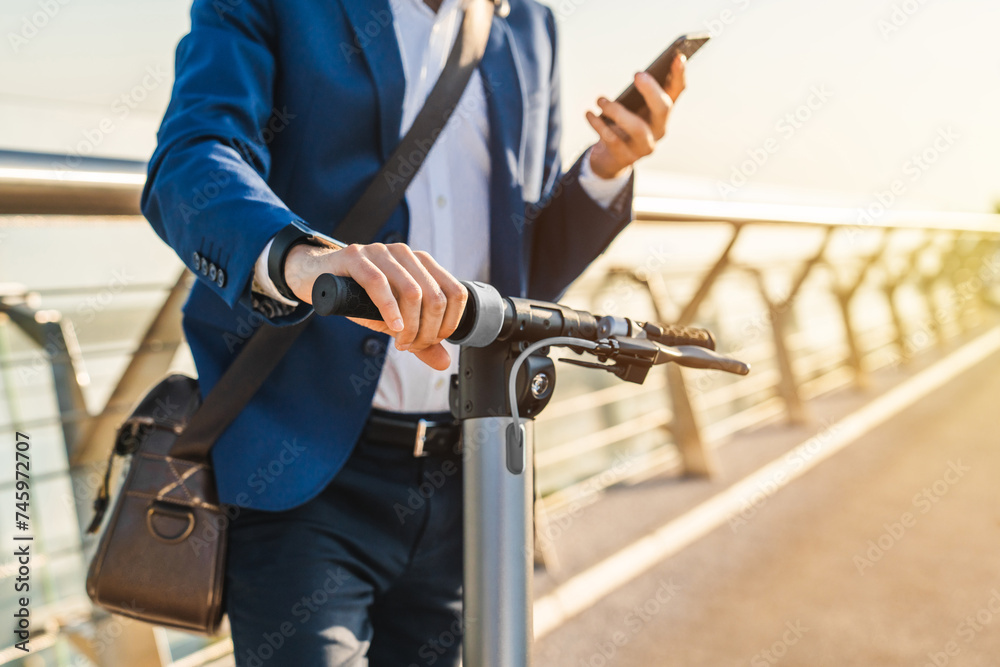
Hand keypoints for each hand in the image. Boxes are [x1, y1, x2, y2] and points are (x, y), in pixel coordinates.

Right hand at [285, 242, 467, 370]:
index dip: (449, 323)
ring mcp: (381, 252)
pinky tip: (392, 327)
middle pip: (435, 296)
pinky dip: (389, 310)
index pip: (455, 292)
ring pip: (412, 291)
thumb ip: (420, 339)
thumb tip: (443, 361)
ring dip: (410, 326)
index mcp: (421, 264)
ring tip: (400, 341)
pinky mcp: (355, 256)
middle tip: (411, 346)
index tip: (432, 341)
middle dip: (428, 330)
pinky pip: (378, 283)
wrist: (318, 280)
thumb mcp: (393, 320)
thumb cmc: (358, 298)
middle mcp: (405, 254)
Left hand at [585, 53, 686, 179]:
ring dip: (617, 111)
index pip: (677, 91)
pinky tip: (589, 114)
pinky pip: (613, 139)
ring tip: (600, 100)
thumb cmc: (622, 124)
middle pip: (663, 109)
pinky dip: (599, 125)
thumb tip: (639, 75)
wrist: (610, 157)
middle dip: (652, 91)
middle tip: (637, 74)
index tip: (678, 57)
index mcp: (662, 112)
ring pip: (638, 127)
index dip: (679, 75)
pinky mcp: (626, 156)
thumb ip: (636, 92)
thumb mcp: (631, 106)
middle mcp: (659, 129)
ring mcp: (644, 146)